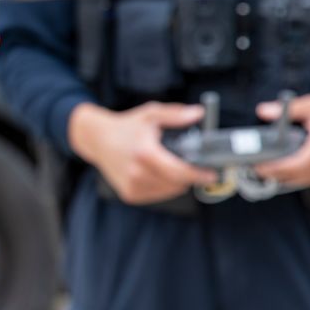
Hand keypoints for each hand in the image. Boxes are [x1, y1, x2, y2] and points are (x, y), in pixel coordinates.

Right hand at [68, 102, 214, 204]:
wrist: (97, 140)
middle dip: (189, 176)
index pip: (179, 172)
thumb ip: (175, 114)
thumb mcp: (151, 114)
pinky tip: (158, 173)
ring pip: (169, 191)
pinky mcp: (130, 194)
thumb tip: (198, 113)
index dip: (199, 174)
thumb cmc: (126, 126)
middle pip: (177, 184)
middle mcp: (137, 173)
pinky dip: (164, 187)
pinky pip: (158, 195)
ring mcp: (132, 186)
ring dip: (177, 182)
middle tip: (193, 166)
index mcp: (145, 153)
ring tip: (171, 166)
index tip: (212, 174)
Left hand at [252, 92, 309, 188]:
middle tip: (255, 167)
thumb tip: (263, 111)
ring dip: (284, 177)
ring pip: (301, 182)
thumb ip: (287, 109)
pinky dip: (298, 177)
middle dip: (273, 174)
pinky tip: (288, 169)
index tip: (255, 166)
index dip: (271, 169)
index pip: (292, 166)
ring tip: (267, 168)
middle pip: (294, 177)